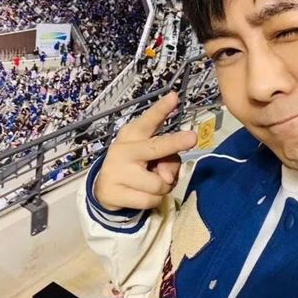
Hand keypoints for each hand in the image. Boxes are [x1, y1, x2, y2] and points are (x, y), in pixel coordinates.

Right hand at [94, 92, 197, 211]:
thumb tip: (167, 177)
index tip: (174, 96)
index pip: (149, 120)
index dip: (161, 109)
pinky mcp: (114, 193)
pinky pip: (150, 200)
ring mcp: (117, 171)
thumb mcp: (150, 155)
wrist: (105, 188)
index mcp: (133, 134)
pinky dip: (154, 200)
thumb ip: (166, 158)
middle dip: (175, 142)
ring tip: (151, 184)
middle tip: (193, 137)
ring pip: (159, 183)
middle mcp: (124, 149)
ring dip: (163, 187)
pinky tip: (141, 194)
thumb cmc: (135, 164)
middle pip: (155, 147)